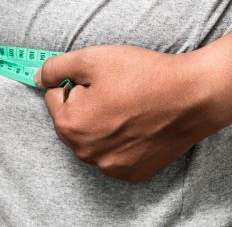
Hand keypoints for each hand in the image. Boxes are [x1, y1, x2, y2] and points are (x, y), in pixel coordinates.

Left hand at [34, 44, 229, 182]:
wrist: (192, 97)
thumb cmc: (143, 75)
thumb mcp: (92, 58)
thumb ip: (56, 67)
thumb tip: (38, 78)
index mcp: (70, 125)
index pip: (55, 97)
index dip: (76, 81)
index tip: (100, 77)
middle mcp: (86, 152)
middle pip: (73, 121)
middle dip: (86, 103)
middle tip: (116, 88)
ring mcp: (110, 167)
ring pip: (94, 138)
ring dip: (103, 123)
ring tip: (130, 104)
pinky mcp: (133, 172)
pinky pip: (115, 153)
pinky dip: (122, 140)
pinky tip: (140, 123)